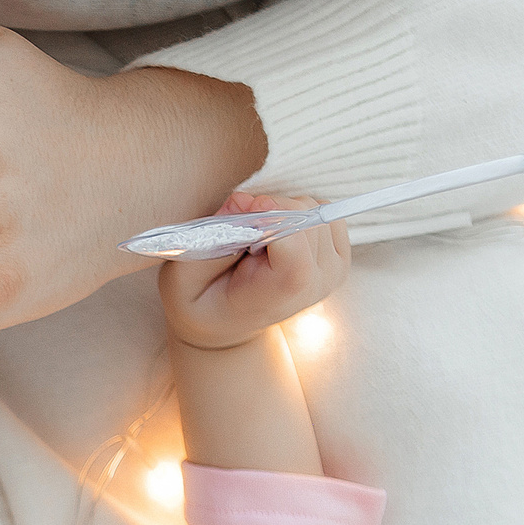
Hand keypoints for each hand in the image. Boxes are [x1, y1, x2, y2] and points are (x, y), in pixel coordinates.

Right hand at [156, 195, 349, 351]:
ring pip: (315, 209)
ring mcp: (333, 270)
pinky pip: (325, 212)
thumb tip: (244, 201)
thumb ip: (212, 239)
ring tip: (260, 240)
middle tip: (244, 233)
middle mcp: (317, 283)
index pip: (295, 247)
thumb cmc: (203, 302)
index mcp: (280, 294)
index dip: (271, 218)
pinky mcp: (339, 256)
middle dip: (270, 211)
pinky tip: (278, 236)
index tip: (244, 214)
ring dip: (282, 212)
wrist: (226, 323)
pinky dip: (298, 213)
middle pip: (305, 217)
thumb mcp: (184, 278)